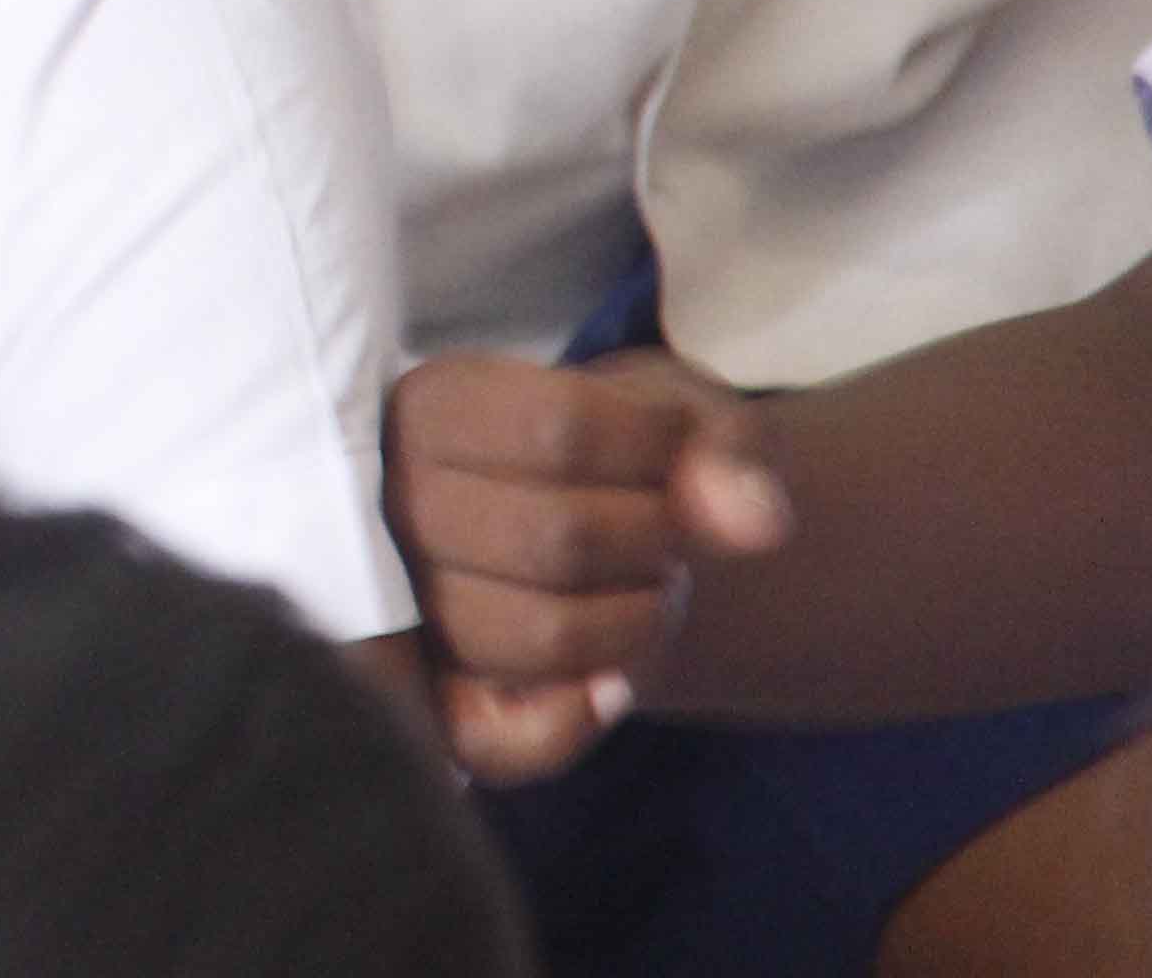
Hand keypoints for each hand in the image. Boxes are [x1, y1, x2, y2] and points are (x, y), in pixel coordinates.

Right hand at [386, 346, 793, 783]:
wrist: (582, 520)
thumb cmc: (623, 454)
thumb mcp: (678, 415)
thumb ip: (725, 448)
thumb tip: (757, 523)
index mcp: (430, 409)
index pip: (561, 429)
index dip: (659, 449)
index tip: (677, 450)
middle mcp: (394, 505)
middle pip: (558, 537)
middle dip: (658, 538)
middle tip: (672, 533)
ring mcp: (404, 607)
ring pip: (538, 636)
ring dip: (638, 621)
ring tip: (653, 590)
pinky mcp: (432, 700)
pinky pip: (493, 743)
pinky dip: (572, 725)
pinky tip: (617, 685)